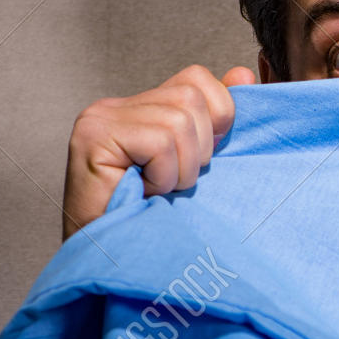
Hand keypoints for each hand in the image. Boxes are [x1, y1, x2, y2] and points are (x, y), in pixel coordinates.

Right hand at [62, 64, 255, 239]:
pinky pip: (160, 142)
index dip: (216, 117)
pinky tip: (145, 193)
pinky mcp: (95, 136)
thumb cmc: (151, 221)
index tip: (203, 158)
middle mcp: (116, 106)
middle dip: (198, 150)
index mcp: (142, 109)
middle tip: (173, 182)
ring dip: (181, 168)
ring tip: (157, 191)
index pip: (196, 79)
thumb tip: (244, 75)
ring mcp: (101, 118)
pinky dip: (164, 175)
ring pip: (179, 120)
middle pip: (191, 96)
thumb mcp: (194, 166)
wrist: (109, 263)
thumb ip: (215, 121)